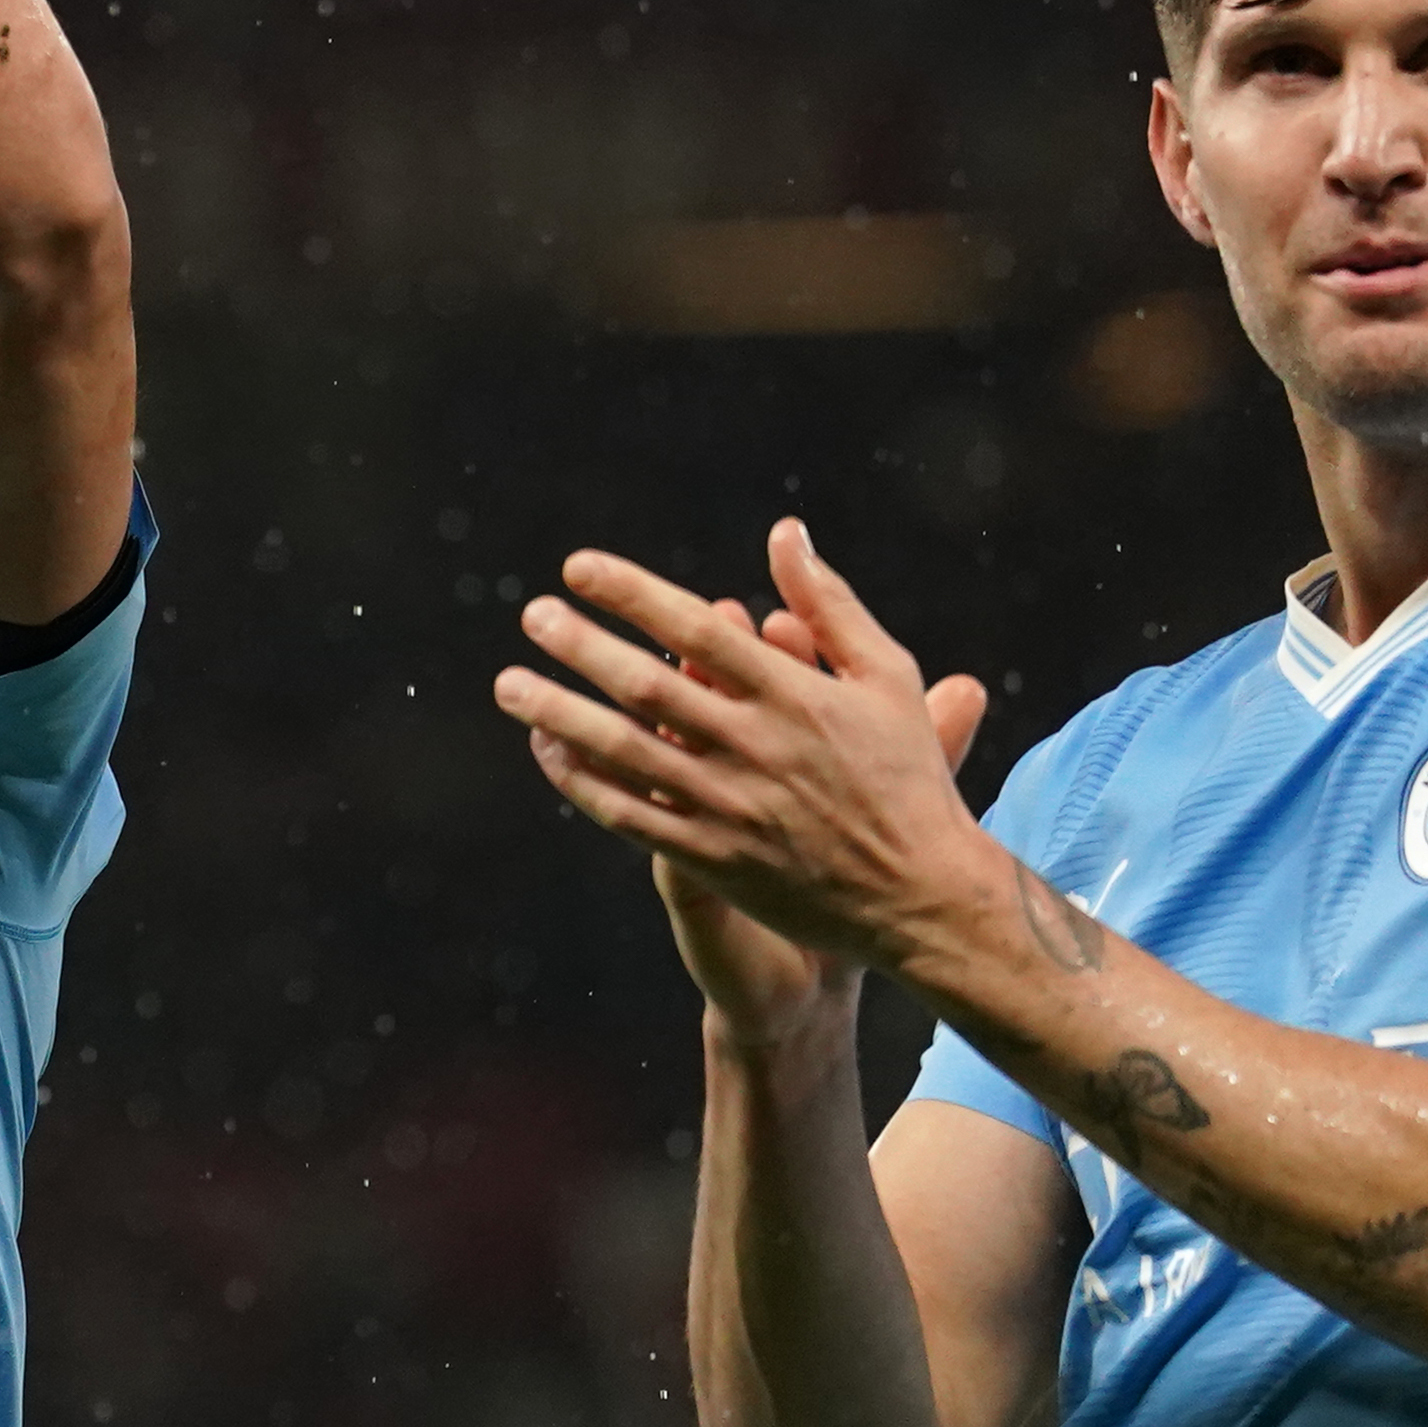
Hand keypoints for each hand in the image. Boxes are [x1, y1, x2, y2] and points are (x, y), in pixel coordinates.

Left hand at [499, 521, 999, 1003]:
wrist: (920, 895)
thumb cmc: (907, 776)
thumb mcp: (886, 677)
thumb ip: (828, 603)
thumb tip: (785, 531)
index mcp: (795, 695)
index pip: (697, 630)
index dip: (633, 594)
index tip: (579, 567)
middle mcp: (754, 747)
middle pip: (649, 688)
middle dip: (583, 647)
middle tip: (532, 614)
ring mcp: (728, 807)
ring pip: (626, 753)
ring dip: (561, 713)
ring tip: (508, 683)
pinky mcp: (711, 860)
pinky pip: (630, 816)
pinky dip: (583, 783)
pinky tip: (547, 751)